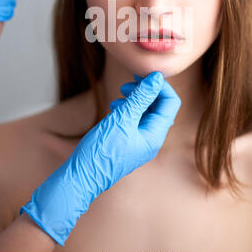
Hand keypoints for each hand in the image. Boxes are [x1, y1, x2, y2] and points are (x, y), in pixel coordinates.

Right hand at [19, 71, 180, 246]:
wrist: (81, 177)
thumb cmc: (101, 151)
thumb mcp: (122, 118)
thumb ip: (141, 97)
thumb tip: (157, 78)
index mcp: (155, 135)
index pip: (170, 103)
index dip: (160, 86)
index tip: (143, 75)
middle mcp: (151, 138)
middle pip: (159, 106)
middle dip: (146, 91)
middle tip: (129, 82)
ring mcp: (139, 141)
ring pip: (146, 112)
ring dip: (136, 98)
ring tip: (120, 93)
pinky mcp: (127, 141)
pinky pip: (134, 119)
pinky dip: (127, 108)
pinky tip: (114, 106)